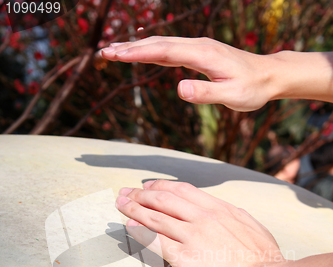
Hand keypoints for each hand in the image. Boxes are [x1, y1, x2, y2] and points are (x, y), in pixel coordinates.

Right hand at [102, 36, 273, 111]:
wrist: (268, 75)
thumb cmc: (251, 89)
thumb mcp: (233, 97)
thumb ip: (207, 94)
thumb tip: (179, 89)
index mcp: (202, 55)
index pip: (164, 51)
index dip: (138, 53)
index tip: (115, 55)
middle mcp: (198, 45)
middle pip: (157, 43)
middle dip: (129, 48)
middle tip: (104, 52)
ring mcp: (198, 47)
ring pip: (162, 43)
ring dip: (137, 47)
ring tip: (114, 52)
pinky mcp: (199, 52)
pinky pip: (170, 48)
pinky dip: (151, 49)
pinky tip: (142, 53)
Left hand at [115, 179, 285, 266]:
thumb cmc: (264, 257)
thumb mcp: (249, 225)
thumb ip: (230, 216)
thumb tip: (219, 212)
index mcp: (219, 208)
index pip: (182, 190)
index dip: (160, 186)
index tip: (148, 185)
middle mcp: (202, 217)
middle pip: (163, 199)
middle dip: (140, 193)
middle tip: (125, 192)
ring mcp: (192, 236)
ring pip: (155, 217)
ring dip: (133, 208)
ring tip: (119, 204)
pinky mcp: (184, 257)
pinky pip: (155, 241)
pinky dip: (140, 231)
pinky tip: (128, 226)